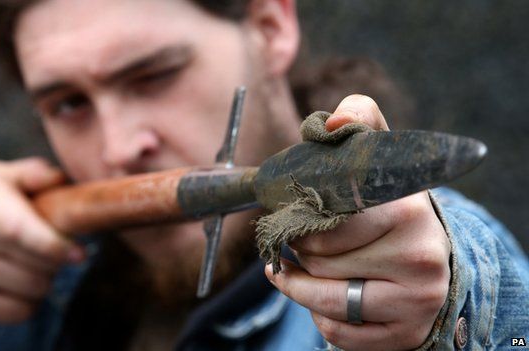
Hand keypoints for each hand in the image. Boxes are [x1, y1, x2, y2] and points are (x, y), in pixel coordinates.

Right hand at [0, 158, 84, 324]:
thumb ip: (31, 173)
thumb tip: (60, 179)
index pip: (23, 230)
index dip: (56, 245)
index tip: (78, 254)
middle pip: (41, 264)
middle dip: (55, 261)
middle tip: (47, 252)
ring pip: (35, 289)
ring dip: (43, 281)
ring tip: (30, 267)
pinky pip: (21, 312)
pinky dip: (28, 303)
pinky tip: (17, 287)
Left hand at [266, 95, 449, 349]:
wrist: (430, 255)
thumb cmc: (389, 204)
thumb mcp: (378, 153)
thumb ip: (356, 119)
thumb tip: (332, 124)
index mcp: (408, 207)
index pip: (327, 217)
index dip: (302, 217)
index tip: (297, 212)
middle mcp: (420, 255)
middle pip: (321, 259)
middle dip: (302, 249)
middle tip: (306, 239)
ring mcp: (417, 300)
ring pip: (325, 300)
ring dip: (302, 284)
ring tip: (302, 267)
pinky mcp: (407, 333)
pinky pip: (337, 332)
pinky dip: (319, 315)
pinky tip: (326, 294)